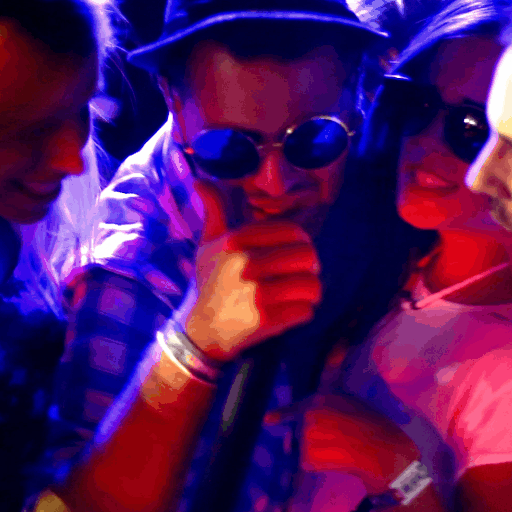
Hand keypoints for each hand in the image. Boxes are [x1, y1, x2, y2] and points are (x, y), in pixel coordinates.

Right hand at [180, 182, 322, 360]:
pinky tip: (289, 313)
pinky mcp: (266, 319)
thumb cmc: (211, 283)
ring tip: (299, 295)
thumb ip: (215, 210)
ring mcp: (257, 292)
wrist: (201, 331)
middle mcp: (246, 263)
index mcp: (236, 241)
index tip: (296, 254)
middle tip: (302, 276)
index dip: (302, 242)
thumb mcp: (209, 244)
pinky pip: (306, 310)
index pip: (292, 232)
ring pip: (312, 285)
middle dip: (310, 268)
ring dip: (310, 292)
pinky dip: (302, 313)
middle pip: (308, 256)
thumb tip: (200, 180)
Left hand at [266, 394, 420, 495]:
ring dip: (318, 452)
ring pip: (304, 448)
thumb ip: (331, 403)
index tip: (268, 419)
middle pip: (302, 431)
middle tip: (339, 442)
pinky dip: (320, 465)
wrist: (383, 450)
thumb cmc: (375, 426)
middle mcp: (309, 414)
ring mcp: (307, 435)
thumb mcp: (354, 402)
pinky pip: (308, 463)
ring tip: (341, 451)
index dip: (282, 414)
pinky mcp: (307, 455)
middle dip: (314, 439)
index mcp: (321, 398)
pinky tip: (337, 460)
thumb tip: (310, 408)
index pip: (296, 407)